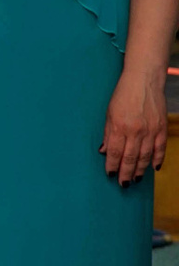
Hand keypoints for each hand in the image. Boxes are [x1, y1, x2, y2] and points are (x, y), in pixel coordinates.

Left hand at [102, 70, 166, 186]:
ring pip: (145, 157)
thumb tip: (104, 151)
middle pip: (130, 158)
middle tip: (123, 184)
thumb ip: (108, 133)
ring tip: (135, 179)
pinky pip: (160, 149)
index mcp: (119, 127)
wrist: (143, 81)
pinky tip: (153, 168)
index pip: (115, 152)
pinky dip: (157, 160)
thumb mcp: (109, 113)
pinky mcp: (161, 128)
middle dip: (126, 173)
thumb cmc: (123, 95)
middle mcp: (135, 131)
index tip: (110, 175)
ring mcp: (150, 130)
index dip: (112, 166)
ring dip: (140, 170)